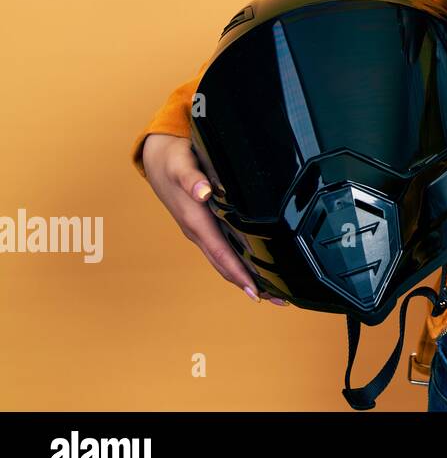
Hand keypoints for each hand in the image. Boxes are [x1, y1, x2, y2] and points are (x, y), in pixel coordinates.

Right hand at [140, 133, 286, 305]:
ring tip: (273, 291)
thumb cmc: (172, 159)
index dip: (239, 273)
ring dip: (246, 277)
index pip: (222, 253)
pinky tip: (255, 267)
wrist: (157, 158)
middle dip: (249, 284)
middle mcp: (198, 231)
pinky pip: (224, 249)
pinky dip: (240, 263)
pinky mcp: (205, 225)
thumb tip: (202, 192)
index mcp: (195, 220)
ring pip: (225, 260)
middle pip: (226, 264)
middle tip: (279, 300)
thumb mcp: (181, 164)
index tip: (256, 291)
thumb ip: (191, 177)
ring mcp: (201, 231)